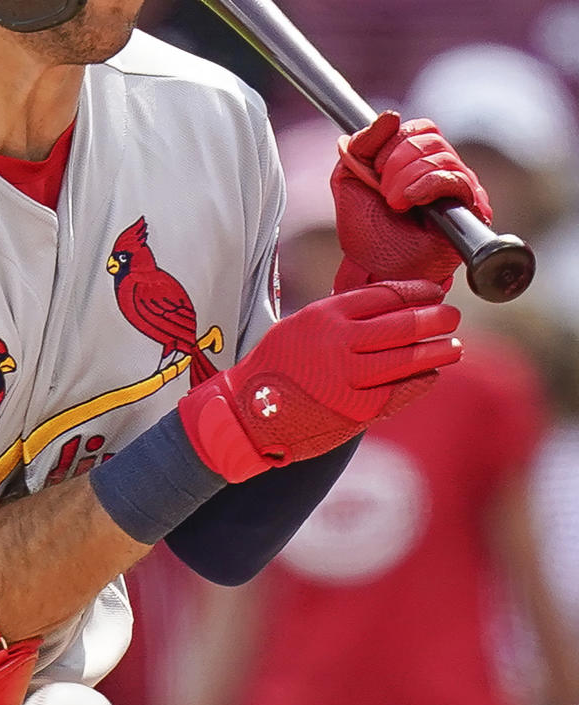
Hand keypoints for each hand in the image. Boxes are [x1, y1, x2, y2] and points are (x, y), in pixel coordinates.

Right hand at [177, 280, 460, 482]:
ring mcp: (350, 378)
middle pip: (404, 324)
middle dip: (435, 318)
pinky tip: (432, 374)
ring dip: (437, 350)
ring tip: (454, 345)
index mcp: (326, 315)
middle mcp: (340, 342)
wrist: (249, 413)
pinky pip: (401, 391)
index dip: (416, 291)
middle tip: (452, 316)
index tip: (434, 291)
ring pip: (409, 359)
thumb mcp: (302, 325)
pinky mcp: (357, 410)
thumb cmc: (276, 366)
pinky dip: (422, 381)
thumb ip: (340, 316)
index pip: (385, 295)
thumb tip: (389, 305)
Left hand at [331, 110, 491, 290]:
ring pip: (442, 156)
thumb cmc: (365, 230)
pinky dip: (426, 186)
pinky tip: (409, 202)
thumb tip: (391, 116)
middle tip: (382, 191)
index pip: (421, 127)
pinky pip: (456, 180)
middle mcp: (443, 170)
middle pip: (431, 137)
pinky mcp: (473, 209)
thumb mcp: (349, 178)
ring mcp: (460, 189)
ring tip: (394, 203)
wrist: (375, 268)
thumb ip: (362, 143)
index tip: (374, 171)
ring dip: (407, 177)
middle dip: (397, 161)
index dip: (393, 141)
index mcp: (417, 160)